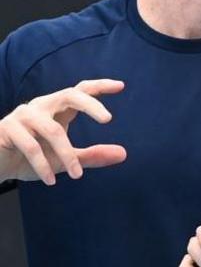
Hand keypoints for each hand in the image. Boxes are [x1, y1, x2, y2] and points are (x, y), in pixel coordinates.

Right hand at [0, 79, 126, 184]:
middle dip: (90, 104)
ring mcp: (23, 116)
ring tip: (77, 175)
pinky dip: (43, 165)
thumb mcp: (64, 160)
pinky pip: (31, 146)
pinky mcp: (7, 129)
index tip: (121, 86)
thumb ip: (91, 156)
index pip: (80, 91)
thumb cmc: (29, 159)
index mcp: (56, 110)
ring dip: (67, 155)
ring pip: (53, 130)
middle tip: (107, 119)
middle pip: (69, 95)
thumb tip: (124, 154)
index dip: (99, 87)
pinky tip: (51, 180)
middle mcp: (41, 107)